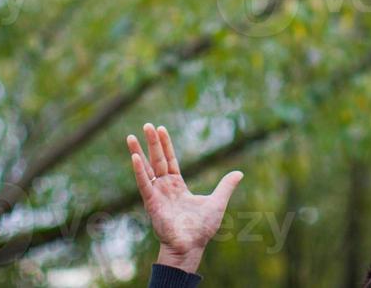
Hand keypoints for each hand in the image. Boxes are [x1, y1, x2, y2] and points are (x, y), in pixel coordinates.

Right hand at [127, 123, 242, 272]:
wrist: (191, 246)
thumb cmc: (201, 229)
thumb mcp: (217, 202)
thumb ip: (225, 186)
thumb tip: (240, 173)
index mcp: (178, 186)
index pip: (170, 160)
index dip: (166, 145)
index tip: (161, 128)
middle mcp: (165, 188)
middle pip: (157, 160)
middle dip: (152, 142)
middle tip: (146, 125)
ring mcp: (157, 194)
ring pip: (146, 168)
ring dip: (138, 152)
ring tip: (130, 136)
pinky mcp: (151, 203)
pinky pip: (144, 184)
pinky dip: (139, 171)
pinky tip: (134, 157)